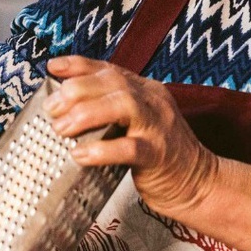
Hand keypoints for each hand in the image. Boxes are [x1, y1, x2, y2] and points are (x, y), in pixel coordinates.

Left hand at [42, 56, 218, 218]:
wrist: (199, 185)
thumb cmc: (157, 156)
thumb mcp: (134, 125)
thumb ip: (108, 112)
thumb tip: (64, 108)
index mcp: (145, 90)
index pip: (109, 68)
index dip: (78, 65)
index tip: (53, 67)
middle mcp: (153, 101)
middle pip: (113, 82)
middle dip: (76, 90)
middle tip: (51, 108)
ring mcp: (158, 126)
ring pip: (123, 105)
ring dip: (86, 113)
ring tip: (60, 128)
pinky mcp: (159, 155)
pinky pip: (130, 147)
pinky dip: (101, 150)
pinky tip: (80, 155)